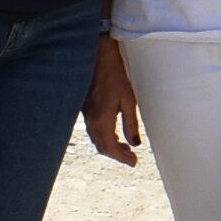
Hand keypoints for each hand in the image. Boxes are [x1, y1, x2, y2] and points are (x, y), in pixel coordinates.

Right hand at [84, 36, 144, 165]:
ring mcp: (86, 115)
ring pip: (97, 140)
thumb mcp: (128, 100)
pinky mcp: (85, 110)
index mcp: (101, 120)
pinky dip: (104, 137)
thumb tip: (135, 143)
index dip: (122, 158)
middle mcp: (91, 121)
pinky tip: (115, 134)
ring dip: (110, 146)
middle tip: (132, 158)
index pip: (110, 148)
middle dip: (117, 154)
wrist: (96, 57)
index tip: (134, 163)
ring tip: (126, 148)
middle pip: (102, 147)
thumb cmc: (114, 75)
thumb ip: (131, 124)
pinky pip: (93, 131)